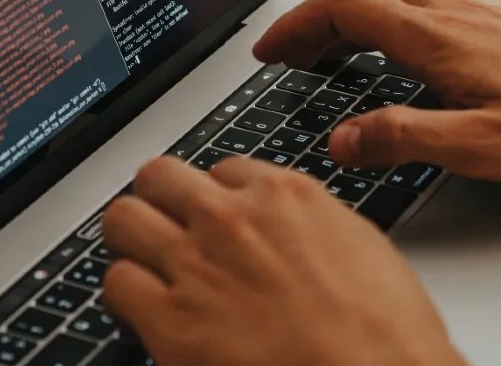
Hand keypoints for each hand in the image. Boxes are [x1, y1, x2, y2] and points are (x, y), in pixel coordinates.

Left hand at [101, 157, 465, 365]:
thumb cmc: (385, 332)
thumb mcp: (359, 244)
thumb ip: (308, 222)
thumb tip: (286, 225)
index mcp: (283, 195)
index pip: (220, 169)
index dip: (217, 197)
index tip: (217, 217)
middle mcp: (232, 219)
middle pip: (158, 177)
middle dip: (160, 202)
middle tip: (167, 228)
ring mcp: (196, 266)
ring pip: (123, 220)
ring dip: (133, 242)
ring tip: (147, 266)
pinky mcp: (171, 322)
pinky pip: (115, 284)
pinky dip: (126, 295)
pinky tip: (147, 310)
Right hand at [253, 0, 500, 187]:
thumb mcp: (482, 148)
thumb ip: (406, 138)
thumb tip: (344, 138)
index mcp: (439, 37)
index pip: (345, 6)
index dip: (297, 25)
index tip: (270, 53)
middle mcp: (452, 13)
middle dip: (314, 13)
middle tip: (288, 52)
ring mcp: (472, 14)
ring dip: (345, 10)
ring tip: (324, 52)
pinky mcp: (490, 24)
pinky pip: (416, 1)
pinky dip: (380, 15)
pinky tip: (388, 52)